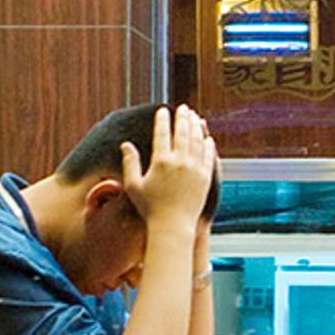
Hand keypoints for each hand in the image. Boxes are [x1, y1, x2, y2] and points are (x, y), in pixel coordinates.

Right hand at [117, 105, 218, 230]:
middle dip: (183, 117)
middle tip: (183, 108)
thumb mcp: (133, 185)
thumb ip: (130, 162)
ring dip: (196, 126)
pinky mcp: (205, 178)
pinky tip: (207, 138)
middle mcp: (180, 162)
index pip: (162, 134)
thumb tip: (125, 144)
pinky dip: (208, 145)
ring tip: (195, 117)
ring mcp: (195, 169)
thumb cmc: (149, 208)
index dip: (163, 120)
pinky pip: (209, 156)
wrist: (172, 226)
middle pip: (183, 133)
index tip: (163, 110)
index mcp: (161, 161)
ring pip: (197, 141)